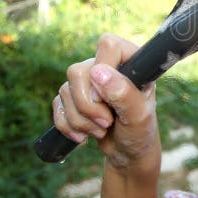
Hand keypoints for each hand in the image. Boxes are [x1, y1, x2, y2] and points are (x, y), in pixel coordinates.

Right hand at [52, 34, 160, 174]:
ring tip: (102, 129)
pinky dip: (68, 126)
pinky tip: (84, 135)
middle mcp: (107, 65)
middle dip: (88, 105)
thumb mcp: (138, 115)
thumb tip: (99, 72)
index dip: (101, 71)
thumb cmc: (140, 130)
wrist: (127, 152)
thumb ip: (123, 93)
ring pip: (64, 90)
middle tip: (107, 121)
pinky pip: (57, 105)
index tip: (106, 98)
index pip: (108, 45)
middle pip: (77, 71)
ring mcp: (88, 80)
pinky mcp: (73, 96)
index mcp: (130, 61)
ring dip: (80, 120)